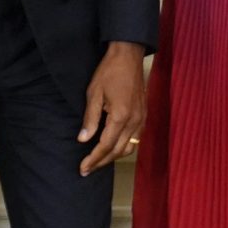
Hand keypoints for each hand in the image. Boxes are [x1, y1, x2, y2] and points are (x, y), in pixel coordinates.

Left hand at [77, 42, 146, 176]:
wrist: (129, 56)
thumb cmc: (109, 72)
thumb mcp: (93, 93)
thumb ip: (90, 119)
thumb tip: (84, 139)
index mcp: (121, 116)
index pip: (106, 146)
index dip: (93, 159)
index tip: (83, 169)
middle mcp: (134, 122)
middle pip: (118, 151)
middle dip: (102, 162)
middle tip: (87, 170)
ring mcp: (142, 119)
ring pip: (129, 147)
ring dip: (114, 157)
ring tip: (98, 161)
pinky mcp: (144, 116)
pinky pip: (135, 139)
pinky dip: (124, 147)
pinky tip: (113, 147)